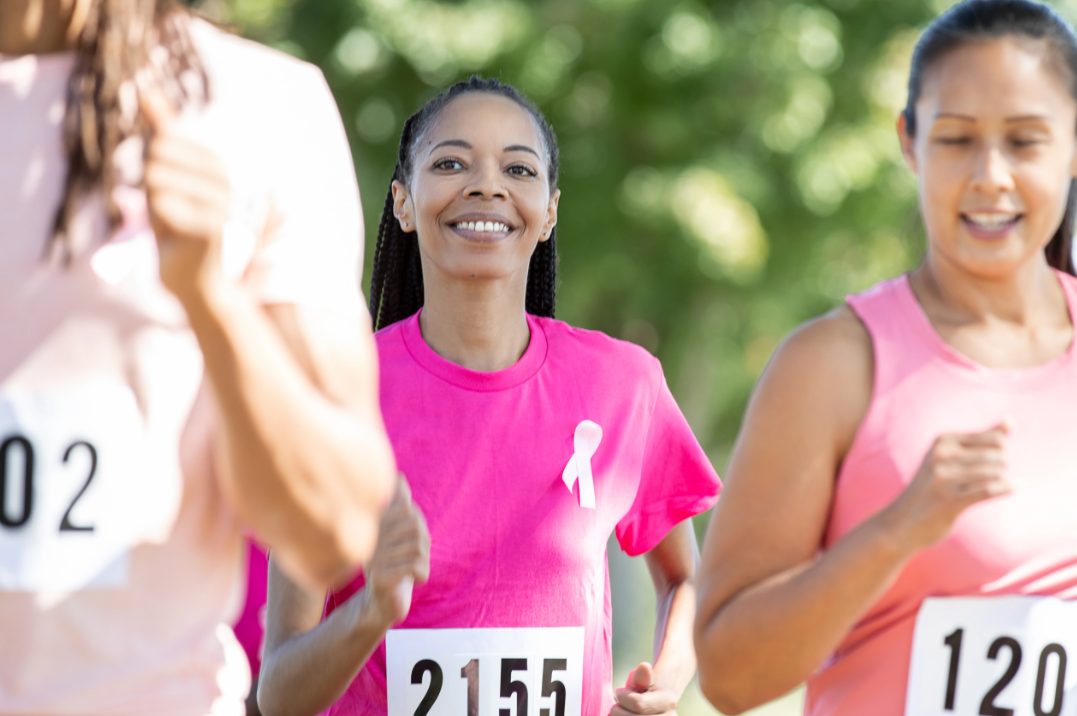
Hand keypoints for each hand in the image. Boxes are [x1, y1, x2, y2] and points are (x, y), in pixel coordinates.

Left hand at [140, 87, 230, 303]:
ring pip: (156, 178)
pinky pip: (162, 204)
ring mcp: (223, 200)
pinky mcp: (216, 223)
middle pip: (157, 154)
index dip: (151, 169)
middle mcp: (226, 178)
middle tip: (170, 215)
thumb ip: (164, 134)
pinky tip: (178, 238)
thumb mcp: (167, 177)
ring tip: (174, 226)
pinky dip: (160, 223)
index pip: (165, 139)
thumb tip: (146, 88)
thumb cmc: (179, 232)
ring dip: (154, 206)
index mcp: (217, 164)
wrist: (196, 283)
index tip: (168, 196)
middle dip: (151, 185)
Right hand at [361, 479, 429, 628]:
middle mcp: (369, 537)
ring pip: (417, 547)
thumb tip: (398, 476)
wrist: (383, 603)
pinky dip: (422, 574)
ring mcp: (371, 557)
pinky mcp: (379, 577)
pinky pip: (415, 566)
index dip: (417, 524)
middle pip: (415, 526)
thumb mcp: (396, 532)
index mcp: (373, 523)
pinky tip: (412, 580)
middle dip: (423, 543)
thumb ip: (397, 504)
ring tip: (412, 569)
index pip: (406, 508)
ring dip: (423, 561)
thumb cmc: (394, 563)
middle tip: (413, 558)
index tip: (409, 540)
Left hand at [612, 662, 678, 714]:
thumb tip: (644, 666)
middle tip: (616, 706)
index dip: (622, 697)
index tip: (619, 692)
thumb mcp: (642, 679)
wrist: (657, 705)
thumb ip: (641, 675)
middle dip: (618, 711)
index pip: (638, 703)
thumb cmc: (645, 689)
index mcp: (669, 701)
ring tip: (621, 713)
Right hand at [878, 421, 1011, 553]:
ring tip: (992, 485)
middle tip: (990, 476)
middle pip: (996, 456)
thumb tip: (1011, 421)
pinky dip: (1006, 488)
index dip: (1000, 451)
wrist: (902, 520)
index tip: (989, 461)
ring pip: (994, 473)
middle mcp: (942, 456)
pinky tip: (1014, 487)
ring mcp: (945, 479)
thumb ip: (982, 438)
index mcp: (943, 441)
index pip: (994, 439)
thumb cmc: (932, 485)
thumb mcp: (949, 456)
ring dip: (1001, 480)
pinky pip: (989, 490)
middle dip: (1001, 466)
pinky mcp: (951, 501)